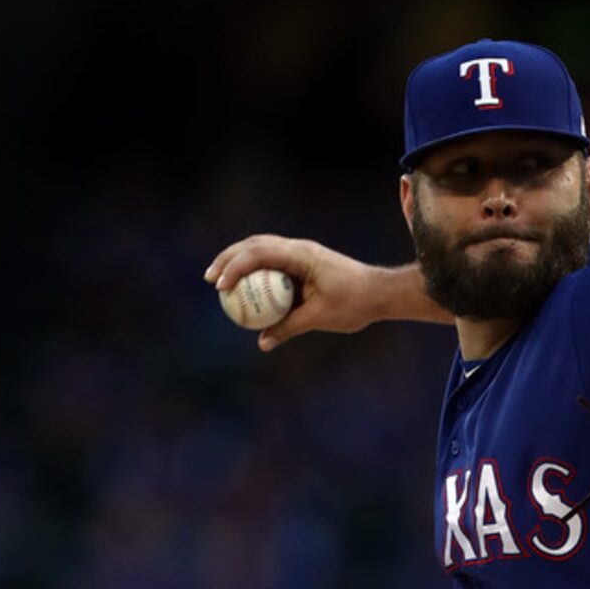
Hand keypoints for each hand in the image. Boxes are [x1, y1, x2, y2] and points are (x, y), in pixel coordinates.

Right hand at [204, 235, 386, 351]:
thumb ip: (289, 327)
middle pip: (253, 246)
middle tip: (210, 280)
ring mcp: (299, 254)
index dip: (235, 268)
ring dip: (238, 263)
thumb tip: (263, 342)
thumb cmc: (355, 303)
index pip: (259, 254)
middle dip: (228, 260)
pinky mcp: (302, 263)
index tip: (220, 286)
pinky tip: (244, 290)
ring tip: (219, 281)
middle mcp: (297, 249)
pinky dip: (255, 274)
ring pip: (260, 251)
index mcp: (301, 255)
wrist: (380, 293)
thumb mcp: (320, 317)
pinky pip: (272, 265)